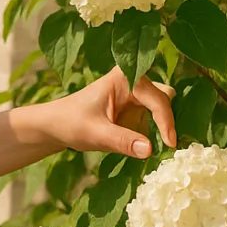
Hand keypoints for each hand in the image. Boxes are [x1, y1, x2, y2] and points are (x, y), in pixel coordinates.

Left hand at [36, 67, 176, 158]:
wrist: (55, 125)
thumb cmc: (70, 123)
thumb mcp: (96, 134)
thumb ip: (123, 141)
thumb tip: (150, 150)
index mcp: (125, 77)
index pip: (157, 99)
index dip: (166, 121)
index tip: (170, 145)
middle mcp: (134, 80)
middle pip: (165, 97)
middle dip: (169, 119)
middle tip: (170, 145)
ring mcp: (135, 94)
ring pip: (163, 106)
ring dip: (164, 126)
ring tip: (165, 148)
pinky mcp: (134, 107)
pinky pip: (154, 117)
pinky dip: (156, 131)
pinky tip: (153, 146)